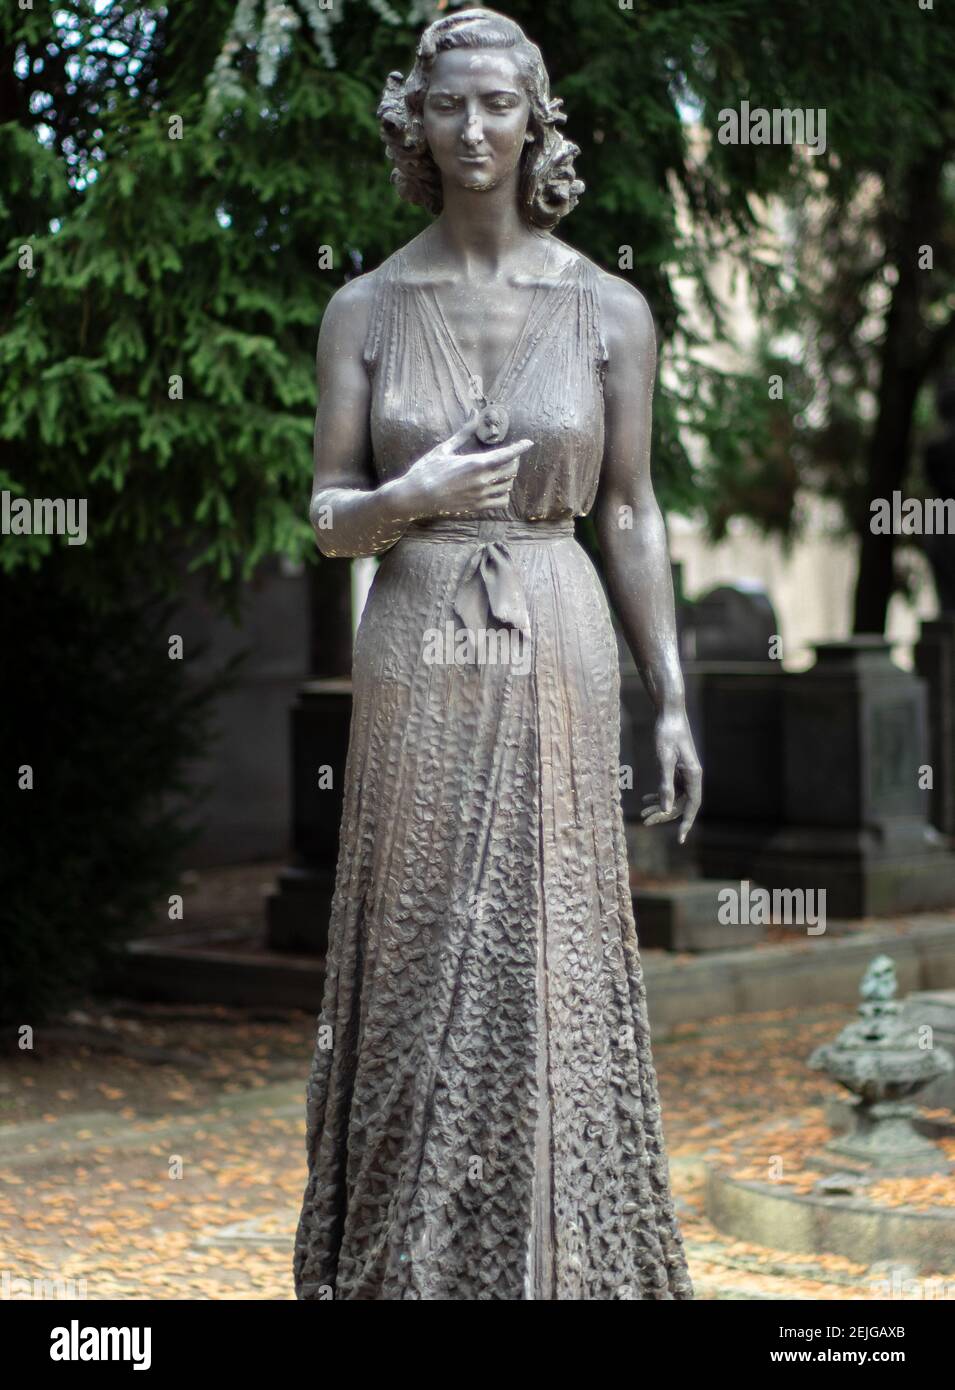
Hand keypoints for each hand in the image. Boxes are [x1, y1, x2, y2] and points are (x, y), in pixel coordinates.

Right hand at [396, 411, 533, 521]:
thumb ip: (463, 432)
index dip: (520, 448)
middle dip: (513, 461)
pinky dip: (503, 494)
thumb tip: (473, 412)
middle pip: (511, 470)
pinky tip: (497, 489)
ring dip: (508, 477)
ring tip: (502, 472)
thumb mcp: (444, 448)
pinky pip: (501, 502)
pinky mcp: (477, 508)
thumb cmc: (426, 470)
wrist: (415, 497)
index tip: (528, 443)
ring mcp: (480, 496)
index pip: (507, 455)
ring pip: (507, 486)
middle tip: (509, 456)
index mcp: (475, 463)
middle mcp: (482, 481)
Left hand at [640, 710, 701, 844]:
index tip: (680, 839)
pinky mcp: (678, 767)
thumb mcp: (663, 759)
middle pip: (681, 803)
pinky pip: (671, 787)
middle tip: (645, 821)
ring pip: (674, 796)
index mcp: (694, 774)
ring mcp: (685, 772)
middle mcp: (692, 775)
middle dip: (664, 814)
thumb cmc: (667, 733)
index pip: (692, 806)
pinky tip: (646, 798)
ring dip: (660, 805)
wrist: (669, 713)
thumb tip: (665, 808)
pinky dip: (659, 793)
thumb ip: (665, 784)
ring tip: (643, 814)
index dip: (686, 823)